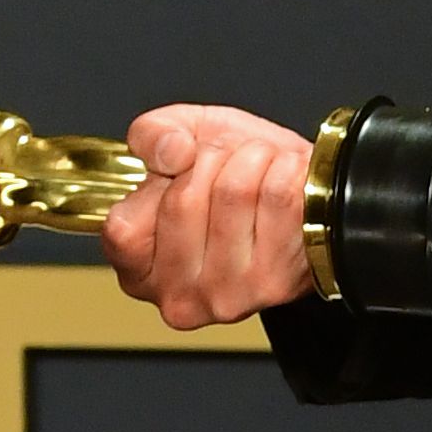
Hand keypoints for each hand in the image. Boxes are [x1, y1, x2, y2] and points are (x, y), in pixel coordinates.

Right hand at [103, 105, 312, 326]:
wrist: (305, 197)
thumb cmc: (233, 174)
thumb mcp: (177, 139)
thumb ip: (150, 135)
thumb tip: (172, 152)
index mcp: (136, 269)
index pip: (125, 227)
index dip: (162, 175)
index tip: (185, 161)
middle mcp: (177, 296)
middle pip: (185, 199)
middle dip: (214, 156)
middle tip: (231, 159)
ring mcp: (228, 296)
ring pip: (235, 192)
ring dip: (255, 158)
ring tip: (261, 167)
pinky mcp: (278, 284)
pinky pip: (279, 196)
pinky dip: (288, 169)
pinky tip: (288, 180)